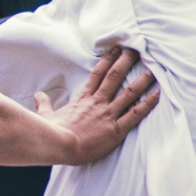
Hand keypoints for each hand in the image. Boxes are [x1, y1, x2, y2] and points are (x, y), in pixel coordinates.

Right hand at [41, 47, 158, 164]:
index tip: (115, 49)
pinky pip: (136, 114)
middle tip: (137, 50)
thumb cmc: (51, 133)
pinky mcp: (116, 128)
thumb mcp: (46, 115)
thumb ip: (44, 104)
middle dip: (126, 62)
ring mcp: (108, 114)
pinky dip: (148, 104)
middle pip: (115, 77)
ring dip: (142, 80)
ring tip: (153, 69)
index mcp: (82, 99)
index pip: (97, 74)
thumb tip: (38, 95)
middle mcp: (98, 103)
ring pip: (129, 93)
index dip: (108, 61)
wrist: (59, 146)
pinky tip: (158, 94)